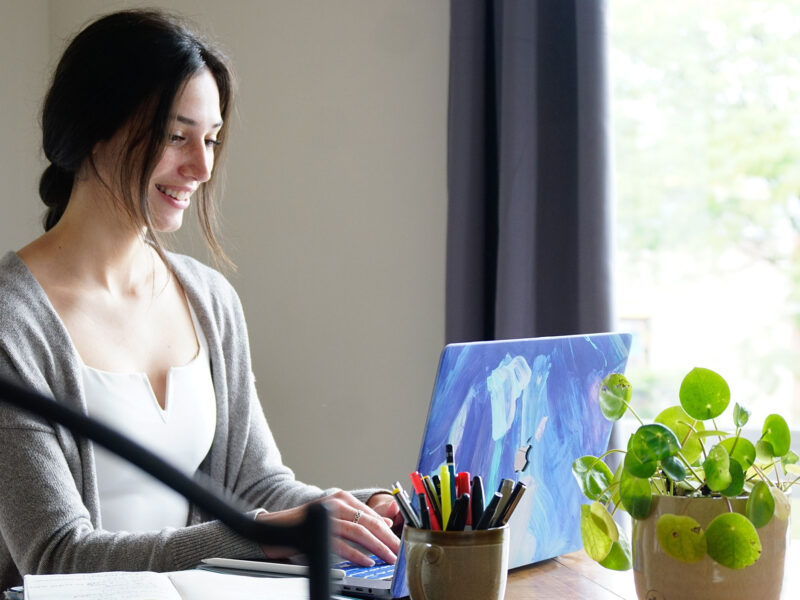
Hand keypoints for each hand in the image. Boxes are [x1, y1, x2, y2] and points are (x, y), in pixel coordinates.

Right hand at [256, 490, 400, 565]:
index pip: (371, 515)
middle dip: (387, 539)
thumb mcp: (334, 519)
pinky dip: (357, 554)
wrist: (274, 527)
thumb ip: (358, 520)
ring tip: (388, 558)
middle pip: (368, 522)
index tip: (399, 543)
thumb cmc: (305, 524)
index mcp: (342, 499)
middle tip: (399, 552)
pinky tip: (367, 561)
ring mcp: (326, 515)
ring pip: (359, 532)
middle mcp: (336, 503)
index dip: (388, 530)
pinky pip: (341, 544)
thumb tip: (386, 524)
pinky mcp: (316, 530)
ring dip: (377, 547)